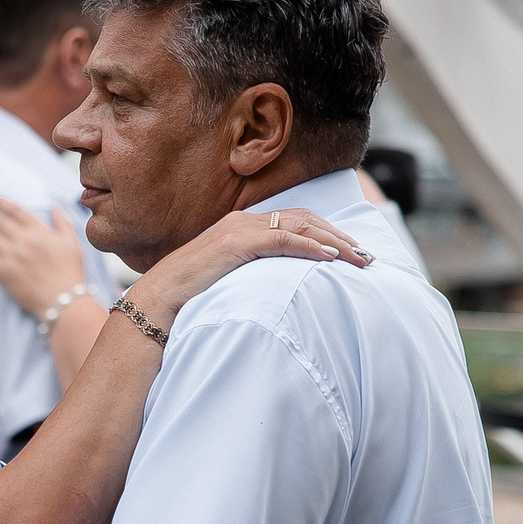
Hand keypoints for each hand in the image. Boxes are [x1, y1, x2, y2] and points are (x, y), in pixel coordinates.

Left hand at [0, 198, 94, 320]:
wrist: (63, 299)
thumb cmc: (70, 272)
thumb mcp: (72, 243)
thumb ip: (62, 223)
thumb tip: (54, 207)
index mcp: (39, 232)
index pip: (17, 212)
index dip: (2, 203)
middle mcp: (23, 241)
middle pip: (0, 222)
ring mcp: (12, 256)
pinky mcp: (4, 272)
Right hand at [127, 205, 371, 328]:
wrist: (155, 304)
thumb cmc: (187, 301)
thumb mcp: (226, 282)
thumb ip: (250, 276)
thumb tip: (275, 290)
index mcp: (240, 228)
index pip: (293, 221)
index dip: (326, 233)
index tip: (350, 251)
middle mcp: (241, 222)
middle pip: (303, 219)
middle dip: (339, 236)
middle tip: (366, 254)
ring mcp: (238, 230)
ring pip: (299, 226)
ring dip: (334, 241)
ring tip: (359, 257)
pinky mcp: (236, 243)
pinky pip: (283, 240)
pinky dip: (311, 247)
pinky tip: (331, 258)